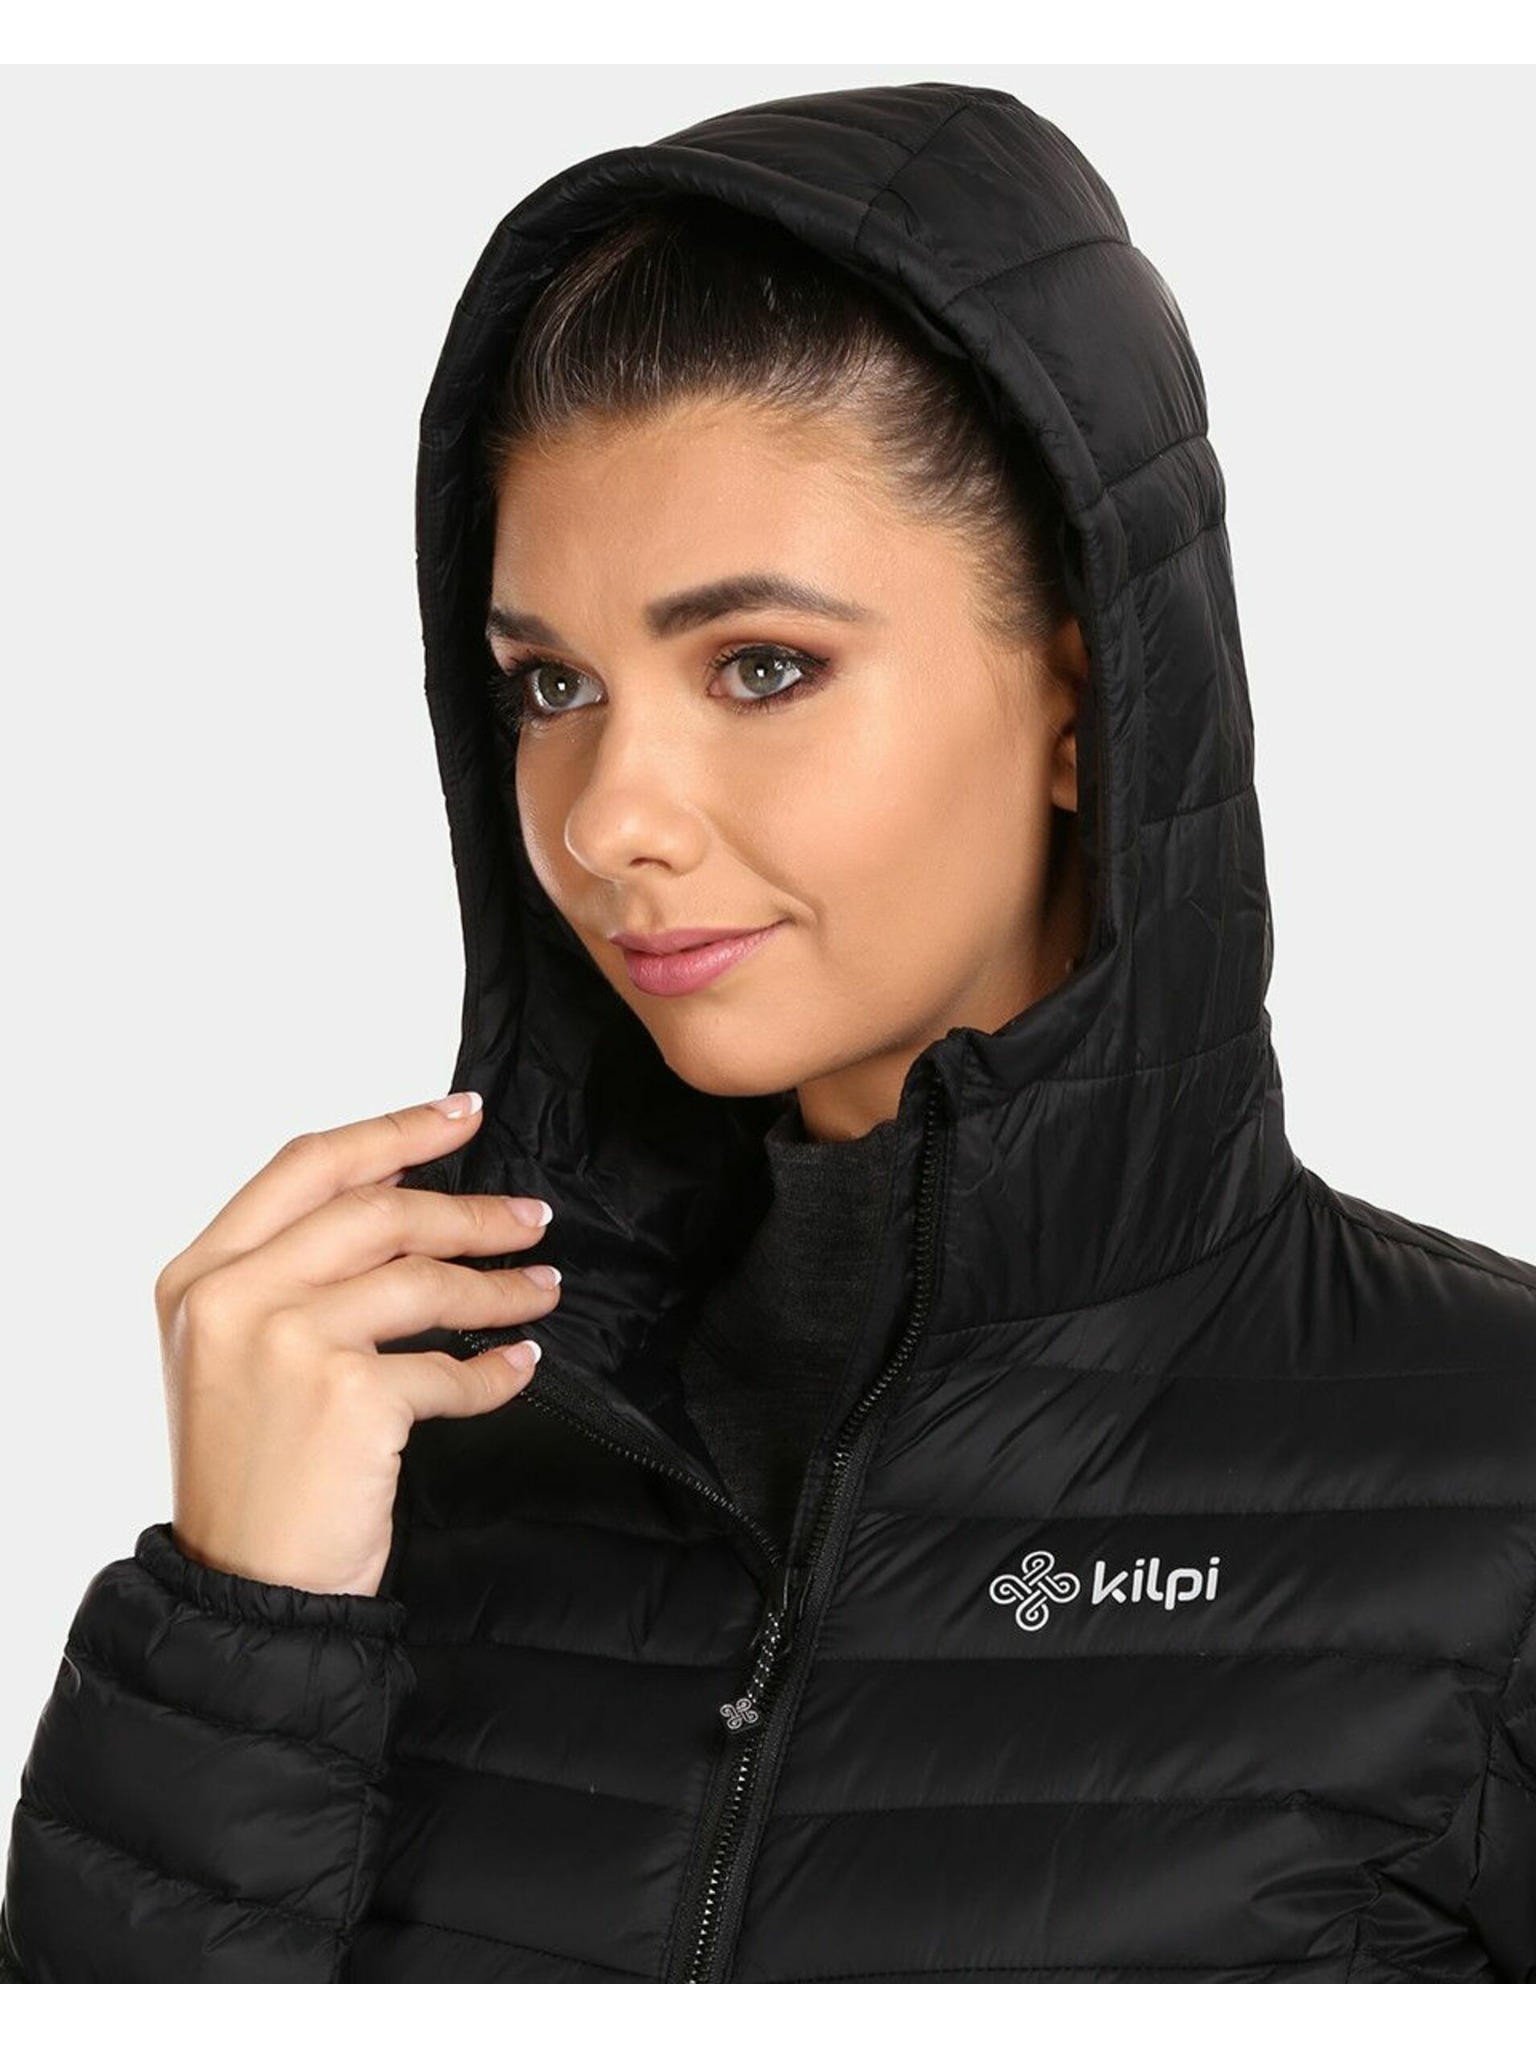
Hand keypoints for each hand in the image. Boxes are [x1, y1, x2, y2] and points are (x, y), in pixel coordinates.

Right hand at [154, 1090, 558, 1596]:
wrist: (245, 1588)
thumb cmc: (252, 1474)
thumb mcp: (235, 1354)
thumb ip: (293, 1272)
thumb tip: (401, 1194)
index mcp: (199, 1275)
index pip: (309, 1166)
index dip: (394, 1131)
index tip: (462, 1112)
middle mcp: (233, 1298)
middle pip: (379, 1213)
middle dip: (469, 1210)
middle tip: (532, 1217)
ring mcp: (288, 1343)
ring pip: (423, 1281)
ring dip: (497, 1286)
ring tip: (543, 1288)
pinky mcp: (348, 1397)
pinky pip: (449, 1368)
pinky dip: (494, 1370)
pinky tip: (518, 1367)